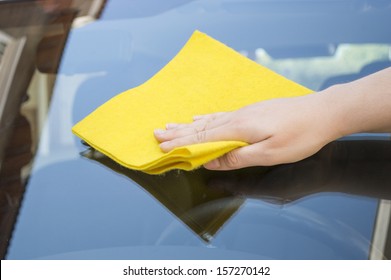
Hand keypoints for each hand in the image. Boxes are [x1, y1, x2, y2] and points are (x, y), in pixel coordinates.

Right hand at [154, 93, 338, 169]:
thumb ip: (238, 157)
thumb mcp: (270, 153)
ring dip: (187, 124)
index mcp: (239, 129)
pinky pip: (221, 115)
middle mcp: (237, 117)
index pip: (203, 137)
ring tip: (171, 125)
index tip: (162, 145)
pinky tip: (200, 117)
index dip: (181, 142)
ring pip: (209, 119)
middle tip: (156, 133)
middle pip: (201, 126)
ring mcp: (244, 112)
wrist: (322, 112)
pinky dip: (206, 118)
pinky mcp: (252, 111)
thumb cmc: (300, 136)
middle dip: (178, 132)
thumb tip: (212, 161)